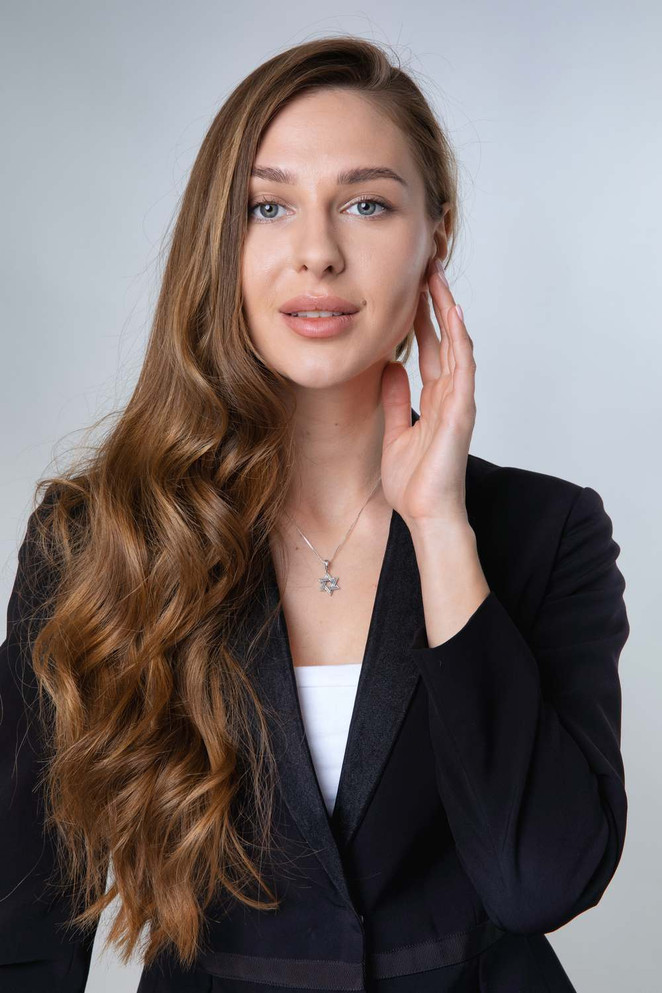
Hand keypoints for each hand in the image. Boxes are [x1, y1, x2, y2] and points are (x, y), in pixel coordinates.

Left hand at [379, 258, 476, 528]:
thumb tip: (390, 369)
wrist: (426, 515)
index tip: (411, 288)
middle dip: (435, 302)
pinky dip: (459, 341)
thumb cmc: (413, 483)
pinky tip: (452, 315)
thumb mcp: (394, 431)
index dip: (421, 317)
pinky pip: (462, 369)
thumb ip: (395, 400)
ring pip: (457, 345)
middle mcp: (450, 394)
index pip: (430, 347)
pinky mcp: (461, 412)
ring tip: (436, 278)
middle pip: (445, 338)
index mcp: (434, 399)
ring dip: (447, 310)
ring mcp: (459, 401)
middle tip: (426, 266)